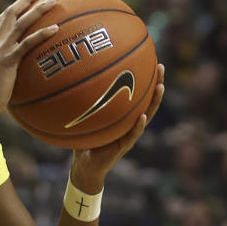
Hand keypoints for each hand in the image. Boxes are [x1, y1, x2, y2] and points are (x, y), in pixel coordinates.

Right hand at [0, 0, 58, 118]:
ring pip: (21, 23)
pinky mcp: (8, 60)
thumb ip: (3, 66)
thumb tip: (18, 70)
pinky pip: (27, 43)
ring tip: (53, 1)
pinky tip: (55, 28)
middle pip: (10, 13)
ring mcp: (0, 50)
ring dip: (38, 10)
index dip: (16, 6)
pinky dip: (41, 34)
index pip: (2, 19)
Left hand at [71, 64, 165, 191]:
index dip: (144, 78)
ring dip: (154, 101)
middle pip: (147, 99)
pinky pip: (132, 135)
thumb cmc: (83, 140)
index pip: (136, 93)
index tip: (148, 59)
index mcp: (122, 115)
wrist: (84, 166)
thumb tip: (66, 80)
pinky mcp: (123, 146)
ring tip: (160, 86)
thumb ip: (79, 102)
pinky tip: (141, 117)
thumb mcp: (81, 117)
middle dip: (155, 83)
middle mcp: (129, 122)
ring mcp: (129, 134)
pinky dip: (137, 126)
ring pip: (146, 115)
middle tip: (160, 66)